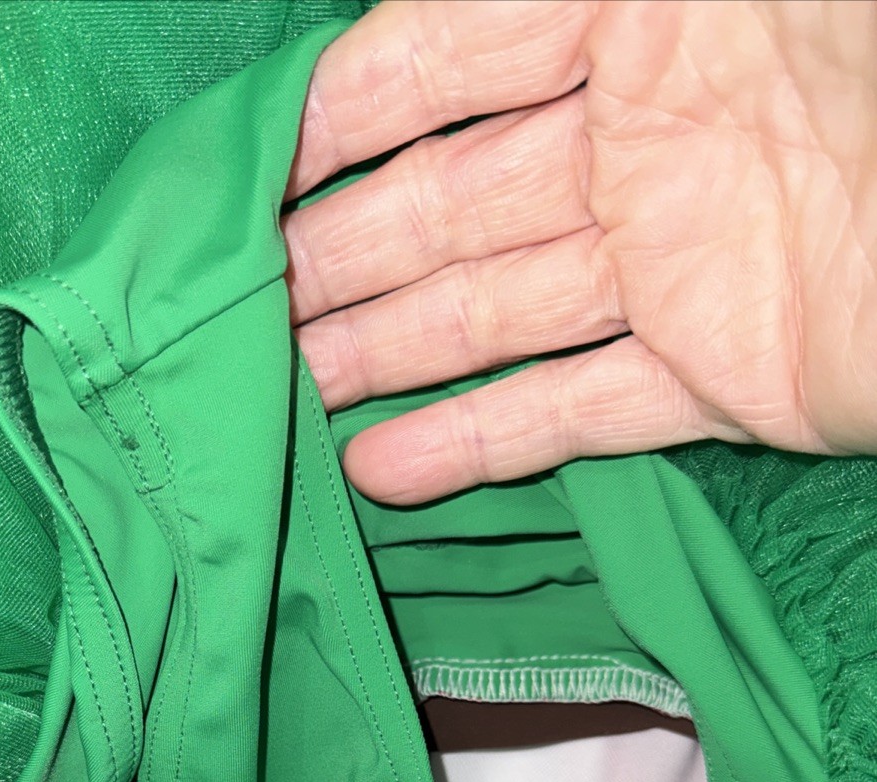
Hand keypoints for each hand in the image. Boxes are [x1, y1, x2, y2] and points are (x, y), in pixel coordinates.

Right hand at [283, 0, 876, 502]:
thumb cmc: (876, 49)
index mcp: (636, 6)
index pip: (441, 55)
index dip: (336, 115)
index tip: (243, 177)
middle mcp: (641, 131)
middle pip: (449, 199)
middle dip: (335, 254)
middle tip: (232, 314)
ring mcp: (679, 261)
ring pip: (493, 309)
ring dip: (381, 354)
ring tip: (276, 397)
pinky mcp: (723, 372)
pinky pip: (580, 407)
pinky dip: (482, 443)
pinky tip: (383, 472)